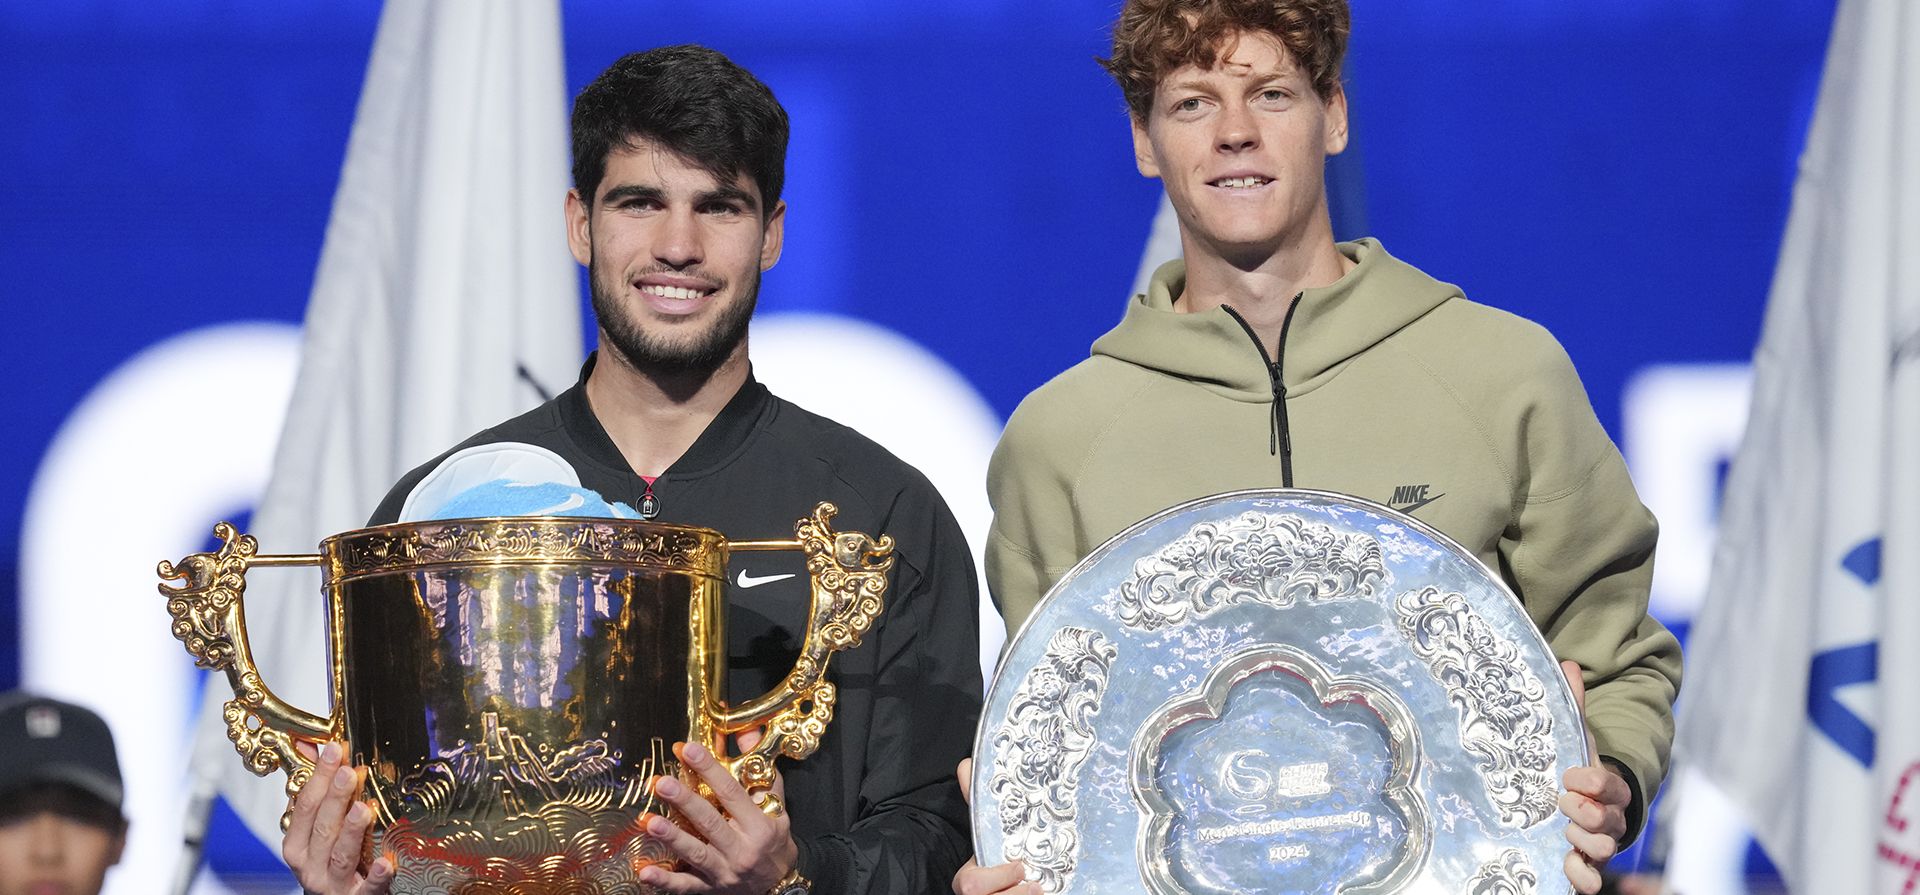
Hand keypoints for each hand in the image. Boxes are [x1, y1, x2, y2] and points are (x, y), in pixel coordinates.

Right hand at [282, 740, 393, 894]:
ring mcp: (334, 884)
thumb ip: (319, 792)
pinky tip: (387, 862)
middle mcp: (311, 866)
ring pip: (342, 856)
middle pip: (323, 829)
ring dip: (352, 831)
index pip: (306, 806)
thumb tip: (315, 746)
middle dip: (335, 799)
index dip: (318, 777)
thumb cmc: (330, 862)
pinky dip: (377, 876)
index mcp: (298, 845)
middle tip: (349, 772)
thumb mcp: (319, 830)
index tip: (334, 750)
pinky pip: (368, 888)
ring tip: (363, 809)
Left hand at [640, 732, 796, 893]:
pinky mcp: (710, 889)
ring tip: (649, 821)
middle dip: (684, 802)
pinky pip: (685, 887)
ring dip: (672, 838)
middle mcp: (742, 849)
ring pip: (696, 854)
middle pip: (710, 822)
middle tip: (661, 783)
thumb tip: (747, 731)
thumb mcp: (776, 804)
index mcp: (759, 825)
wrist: (781, 884)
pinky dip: (664, 881)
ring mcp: (725, 872)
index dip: (709, 769)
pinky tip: (645, 871)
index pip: (732, 793)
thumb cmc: (774, 839)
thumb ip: (760, 770)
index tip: (687, 749)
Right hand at [950, 758, 1039, 894]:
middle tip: (1036, 884)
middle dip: (1011, 894)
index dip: (994, 878)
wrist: (1030, 879)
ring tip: (1042, 887)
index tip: (1020, 865)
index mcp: (973, 878)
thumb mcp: (994, 828)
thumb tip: (966, 766)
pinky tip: (1049, 893)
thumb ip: (978, 800)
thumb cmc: (1005, 855)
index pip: (969, 884)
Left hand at [1558, 661, 1631, 893]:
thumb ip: (1573, 706)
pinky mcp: (1586, 862)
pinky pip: (1591, 876)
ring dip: (1583, 841)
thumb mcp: (1576, 739)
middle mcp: (1611, 817)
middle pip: (1607, 820)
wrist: (1590, 806)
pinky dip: (1583, 876)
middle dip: (1584, 812)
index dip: (1590, 780)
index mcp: (1610, 786)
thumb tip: (1567, 663)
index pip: (1608, 783)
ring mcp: (1601, 842)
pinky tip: (1572, 872)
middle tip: (1562, 803)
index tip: (1569, 774)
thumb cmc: (1581, 769)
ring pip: (1604, 848)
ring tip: (1565, 832)